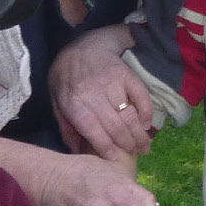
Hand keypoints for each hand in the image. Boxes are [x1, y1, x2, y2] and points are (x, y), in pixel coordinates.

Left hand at [48, 27, 152, 158]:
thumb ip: (67, 128)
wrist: (81, 47)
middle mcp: (95, 95)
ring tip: (145, 146)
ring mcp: (113, 84)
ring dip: (140, 134)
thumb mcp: (58, 103)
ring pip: (130, 115)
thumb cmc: (66, 79)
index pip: (94, 130)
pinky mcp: (127, 75)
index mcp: (75, 104)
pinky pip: (141, 97)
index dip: (105, 147)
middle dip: (128, 145)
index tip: (113, 158)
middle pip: (116, 126)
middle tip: (136, 154)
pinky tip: (147, 124)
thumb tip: (77, 152)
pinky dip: (146, 113)